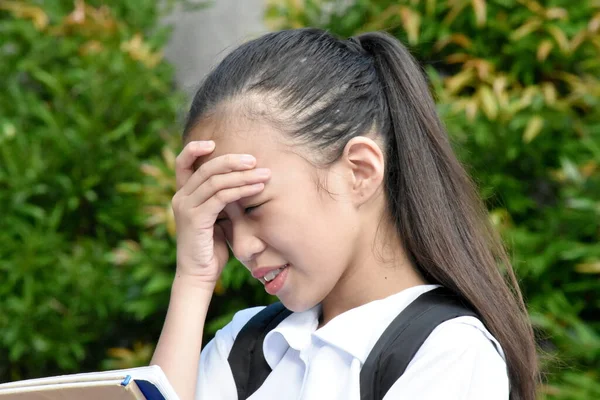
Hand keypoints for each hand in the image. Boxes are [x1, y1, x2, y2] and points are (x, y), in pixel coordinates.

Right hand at [171, 141, 269, 285]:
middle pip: (206, 168)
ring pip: (216, 181)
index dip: (195, 149)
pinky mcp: (195, 219)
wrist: (199, 276)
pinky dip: (241, 190)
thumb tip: (242, 182)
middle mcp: (180, 198)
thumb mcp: (216, 218)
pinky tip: (257, 188)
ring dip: (243, 175)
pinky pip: (221, 197)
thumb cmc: (211, 248)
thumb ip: (222, 200)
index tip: (214, 142)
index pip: (183, 163)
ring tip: (264, 174)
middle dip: (232, 161)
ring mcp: (186, 207)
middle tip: (255, 160)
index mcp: (183, 195)